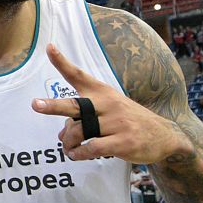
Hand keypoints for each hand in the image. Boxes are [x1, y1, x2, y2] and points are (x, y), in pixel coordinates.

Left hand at [30, 44, 193, 164]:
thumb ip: (82, 120)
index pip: (79, 75)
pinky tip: (76, 155)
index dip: (62, 62)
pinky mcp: (123, 141)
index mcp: (103, 93)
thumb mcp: (109, 111)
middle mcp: (108, 104)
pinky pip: (92, 148)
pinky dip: (79, 153)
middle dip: (54, 106)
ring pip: (80, 132)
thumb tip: (61, 134)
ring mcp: (116, 123)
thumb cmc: (129, 121)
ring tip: (67, 148)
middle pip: (76, 105)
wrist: (166, 135)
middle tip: (36, 105)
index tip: (49, 48)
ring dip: (68, 142)